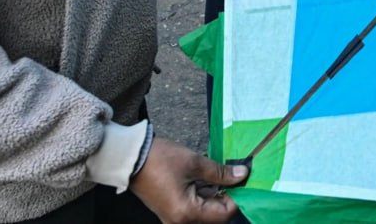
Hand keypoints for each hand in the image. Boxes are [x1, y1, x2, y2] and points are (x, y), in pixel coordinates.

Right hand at [129, 137, 244, 223]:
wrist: (129, 158)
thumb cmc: (159, 160)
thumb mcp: (194, 163)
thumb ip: (220, 172)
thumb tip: (242, 175)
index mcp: (187, 213)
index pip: (224, 213)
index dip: (238, 196)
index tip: (246, 180)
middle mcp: (180, 221)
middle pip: (215, 214)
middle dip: (227, 194)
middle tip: (235, 174)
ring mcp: (175, 217)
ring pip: (205, 210)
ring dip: (215, 193)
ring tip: (220, 172)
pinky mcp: (171, 210)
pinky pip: (194, 206)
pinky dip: (203, 193)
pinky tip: (207, 176)